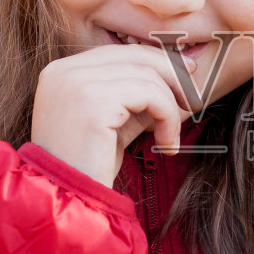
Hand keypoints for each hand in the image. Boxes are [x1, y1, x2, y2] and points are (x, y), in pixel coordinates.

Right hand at [31, 45, 195, 186]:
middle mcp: (64, 71)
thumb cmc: (88, 167)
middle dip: (171, 75)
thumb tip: (175, 78)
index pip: (119, 52)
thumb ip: (134, 98)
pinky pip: (149, 94)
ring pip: (146, 75)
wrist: (66, 200)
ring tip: (169, 139)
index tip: (185, 74)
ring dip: (170, 108)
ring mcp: (76, 83)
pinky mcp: (93, 101)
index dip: (156, 60)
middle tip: (192, 100)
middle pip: (134, 55)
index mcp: (61, 72)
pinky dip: (167, 117)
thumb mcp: (113, 124)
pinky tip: (166, 144)